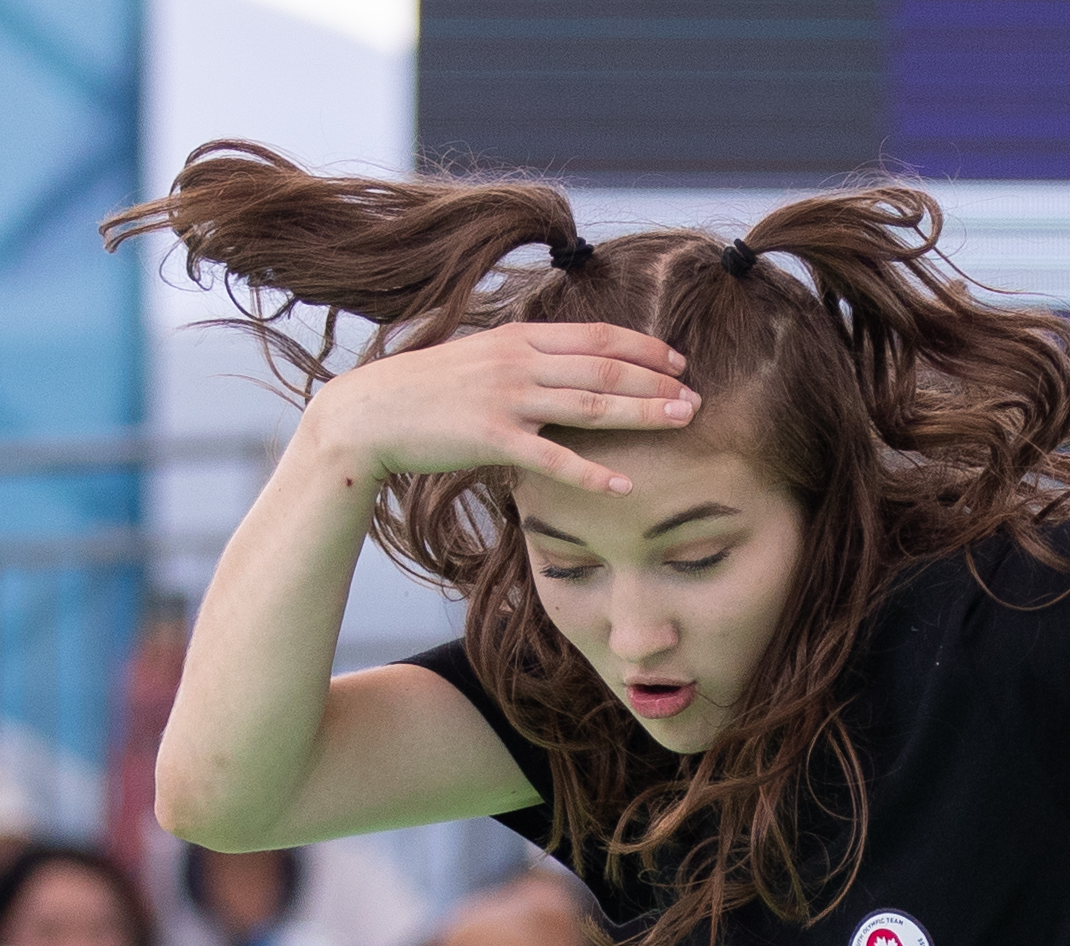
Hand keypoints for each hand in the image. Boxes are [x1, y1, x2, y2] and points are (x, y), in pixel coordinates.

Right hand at [301, 320, 699, 497]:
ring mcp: (506, 398)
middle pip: (604, 368)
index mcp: (520, 337)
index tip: (679, 362)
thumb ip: (524, 358)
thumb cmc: (428, 389)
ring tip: (683, 423)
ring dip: (642, 413)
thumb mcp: (481, 357)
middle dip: (657, 382)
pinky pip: (552, 457)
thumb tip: (563, 363)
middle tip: (698, 398)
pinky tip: (623, 484)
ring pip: (590, 404)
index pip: (597, 336)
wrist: (372, 411)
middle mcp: (520, 361)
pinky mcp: (491, 437)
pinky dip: (591, 471)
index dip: (643, 348)